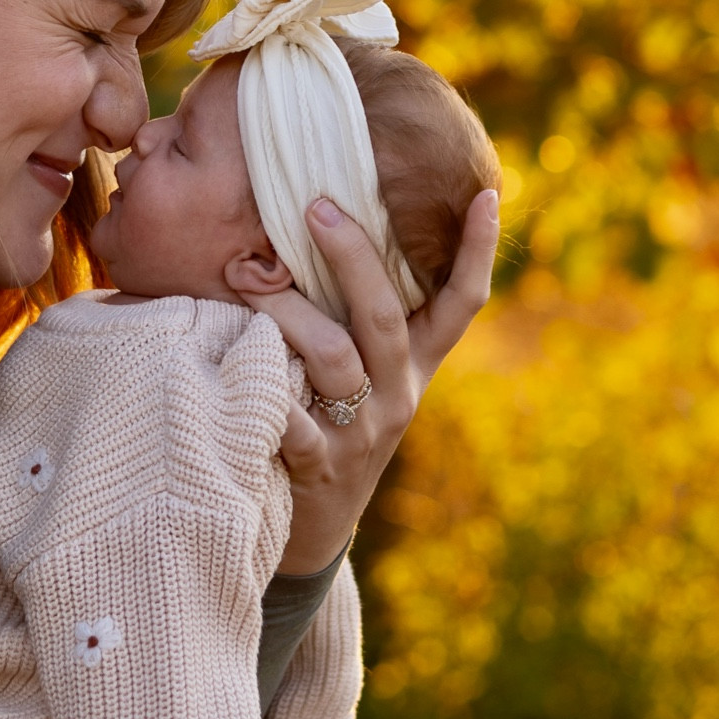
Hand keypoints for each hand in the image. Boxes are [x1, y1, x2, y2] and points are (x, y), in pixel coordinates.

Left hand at [242, 189, 499, 573]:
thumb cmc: (330, 422)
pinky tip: (232, 359)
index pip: (462, 302)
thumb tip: (324, 218)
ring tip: (242, 276)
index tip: (485, 192)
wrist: (312, 527)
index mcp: (415, 364)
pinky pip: (290, 420)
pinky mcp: (318, 466)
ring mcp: (361, 432)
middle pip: (386, 314)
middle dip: (352, 255)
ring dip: (286, 310)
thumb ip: (355, 313)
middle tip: (314, 206)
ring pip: (333, 355)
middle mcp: (398, 393)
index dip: (479, 250)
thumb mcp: (362, 373)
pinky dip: (261, 387)